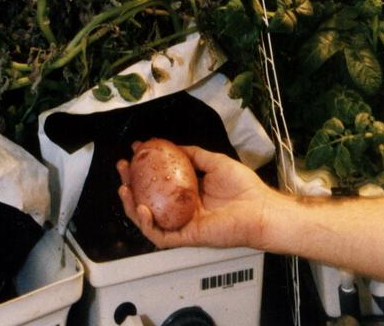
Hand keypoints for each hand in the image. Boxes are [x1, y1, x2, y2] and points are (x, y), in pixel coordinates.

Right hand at [117, 144, 273, 250]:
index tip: (136, 150)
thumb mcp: (215, 162)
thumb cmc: (245, 188)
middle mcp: (184, 208)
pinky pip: (162, 235)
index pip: (160, 181)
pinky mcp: (187, 236)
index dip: (144, 167)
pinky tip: (142, 208)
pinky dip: (148, 225)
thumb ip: (195, 155)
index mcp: (189, 192)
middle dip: (132, 184)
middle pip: (149, 199)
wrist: (260, 208)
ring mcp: (184, 223)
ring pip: (150, 220)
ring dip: (132, 206)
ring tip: (124, 189)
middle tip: (123, 169)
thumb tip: (176, 146)